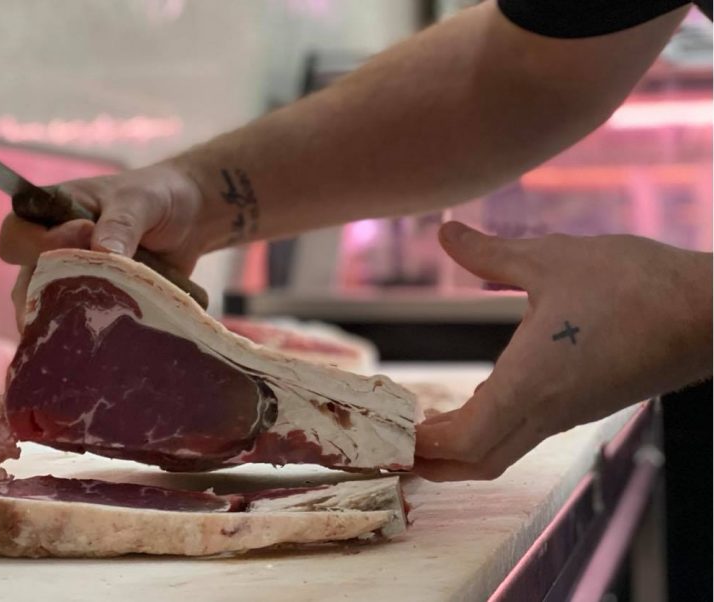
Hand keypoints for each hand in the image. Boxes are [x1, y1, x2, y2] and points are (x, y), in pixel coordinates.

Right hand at [0, 162, 207, 329]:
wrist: (193, 217)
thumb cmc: (158, 197)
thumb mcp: (142, 201)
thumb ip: (121, 222)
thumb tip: (101, 252)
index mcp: (51, 213)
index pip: (17, 235)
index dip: (40, 243)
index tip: (86, 234)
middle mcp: (54, 250)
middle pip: (26, 283)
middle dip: (48, 296)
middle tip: (88, 295)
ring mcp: (75, 279)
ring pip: (49, 310)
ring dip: (67, 322)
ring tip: (91, 330)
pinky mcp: (100, 301)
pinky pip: (83, 323)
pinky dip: (91, 334)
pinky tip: (104, 346)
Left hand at [414, 222, 711, 480]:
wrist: (709, 310)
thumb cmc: (634, 284)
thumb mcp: (550, 258)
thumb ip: (489, 252)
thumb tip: (445, 231)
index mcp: (529, 383)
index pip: (461, 441)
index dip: (420, 447)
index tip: (388, 438)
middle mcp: (545, 410)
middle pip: (476, 461)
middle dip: (431, 461)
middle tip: (392, 447)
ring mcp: (566, 412)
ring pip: (500, 450)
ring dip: (457, 447)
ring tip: (420, 428)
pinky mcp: (582, 404)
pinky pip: (522, 432)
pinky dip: (487, 430)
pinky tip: (473, 403)